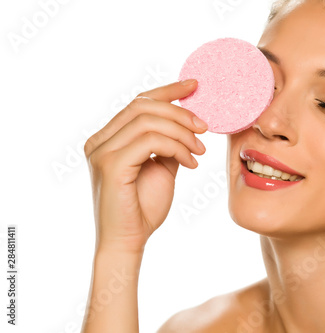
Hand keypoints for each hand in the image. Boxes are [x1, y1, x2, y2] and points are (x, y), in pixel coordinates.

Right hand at [84, 80, 206, 252]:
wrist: (129, 242)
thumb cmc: (143, 208)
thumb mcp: (160, 168)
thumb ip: (167, 144)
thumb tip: (188, 124)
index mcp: (108, 139)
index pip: (138, 103)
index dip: (167, 90)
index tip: (194, 86)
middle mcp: (100, 141)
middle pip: (143, 106)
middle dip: (180, 112)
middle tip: (204, 126)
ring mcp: (102, 152)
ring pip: (148, 121)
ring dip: (182, 133)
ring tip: (200, 151)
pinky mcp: (111, 165)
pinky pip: (150, 142)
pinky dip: (176, 148)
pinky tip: (190, 163)